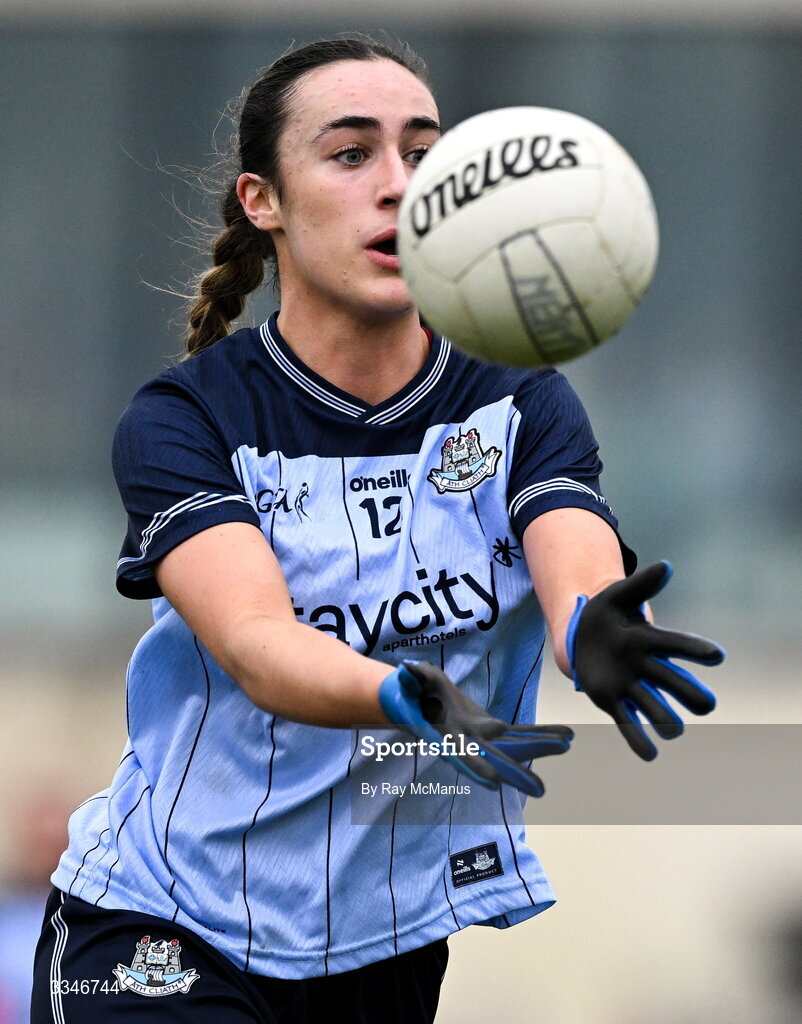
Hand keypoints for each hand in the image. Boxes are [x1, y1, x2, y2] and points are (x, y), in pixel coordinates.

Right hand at [378, 659, 572, 796]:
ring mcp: (482, 737)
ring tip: (566, 746)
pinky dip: (540, 735)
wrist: (416, 702)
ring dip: (539, 748)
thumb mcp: (412, 682)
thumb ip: (413, 678)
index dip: (476, 767)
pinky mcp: (491, 727)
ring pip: (514, 747)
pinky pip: (519, 734)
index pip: (463, 755)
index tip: (493, 782)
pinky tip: (565, 737)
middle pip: (496, 758)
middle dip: (517, 773)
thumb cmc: (412, 692)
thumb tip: (407, 669)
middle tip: (540, 790)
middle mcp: (469, 742)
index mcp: (448, 737)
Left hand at [566, 560, 724, 759]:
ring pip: (655, 708)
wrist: (582, 632)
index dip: (694, 650)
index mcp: (649, 640)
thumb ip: (640, 584)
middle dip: (690, 694)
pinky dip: (639, 741)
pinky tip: (650, 755)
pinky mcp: (612, 701)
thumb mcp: (618, 595)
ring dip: (666, 721)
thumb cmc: (605, 611)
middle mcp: (646, 666)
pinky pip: (628, 724)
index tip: (717, 655)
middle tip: (707, 705)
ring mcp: (631, 686)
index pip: (676, 645)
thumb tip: (666, 566)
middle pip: (673, 683)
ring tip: (674, 730)